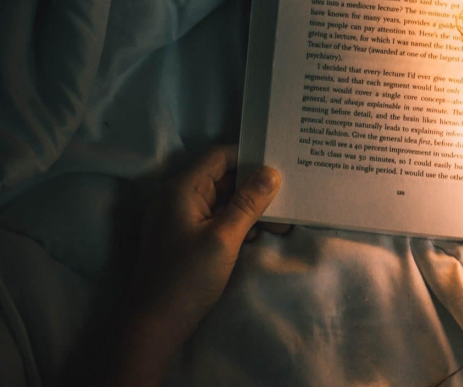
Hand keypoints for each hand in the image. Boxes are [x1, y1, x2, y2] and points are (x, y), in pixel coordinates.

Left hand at [108, 145, 285, 385]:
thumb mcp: (224, 237)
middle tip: (289, 196)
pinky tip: (262, 233)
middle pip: (223, 177)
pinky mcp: (187, 235)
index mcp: (182, 189)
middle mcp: (179, 197)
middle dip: (256, 186)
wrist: (155, 324)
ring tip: (282, 222)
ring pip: (223, 200)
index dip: (250, 156)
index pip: (220, 156)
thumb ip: (248, 202)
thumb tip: (271, 173)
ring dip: (251, 207)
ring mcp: (181, 217)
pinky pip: (217, 217)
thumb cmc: (187, 277)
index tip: (281, 163)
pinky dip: (239, 222)